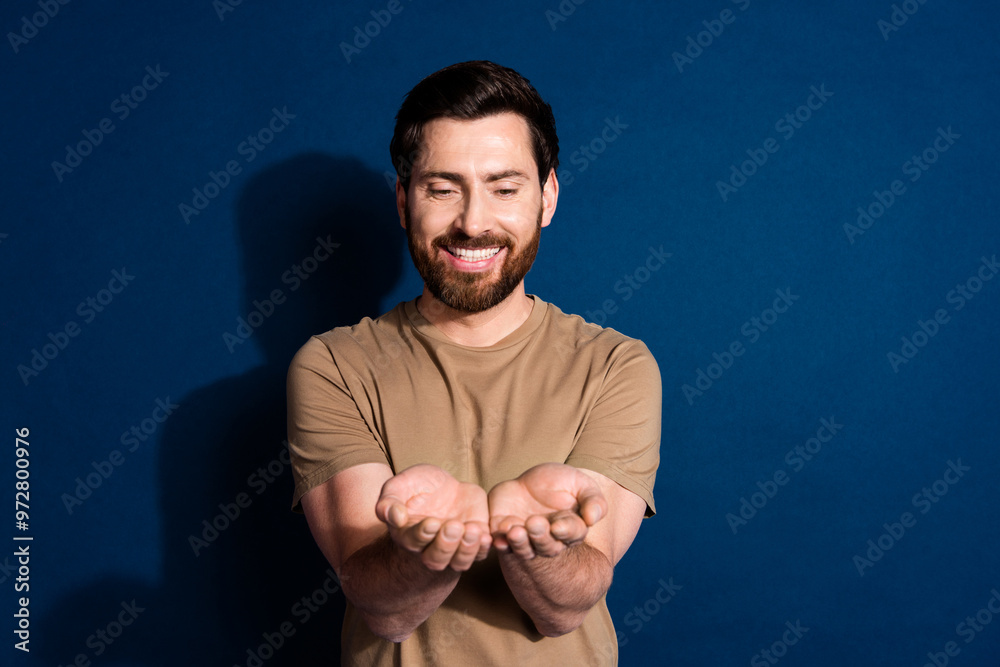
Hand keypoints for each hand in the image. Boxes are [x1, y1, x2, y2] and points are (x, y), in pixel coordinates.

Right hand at [375, 464, 490, 571]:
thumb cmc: (416, 488)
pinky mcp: (473, 541)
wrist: (441, 487)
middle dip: (446, 545)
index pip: (413, 541)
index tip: (431, 522)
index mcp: (407, 536)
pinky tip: (486, 536)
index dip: (422, 534)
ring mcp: (454, 547)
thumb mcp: (398, 487)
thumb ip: (389, 501)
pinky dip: (484, 548)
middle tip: (453, 526)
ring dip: (467, 549)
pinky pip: (480, 553)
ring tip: (472, 530)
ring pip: (460, 561)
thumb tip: (393, 516)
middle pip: (436, 559)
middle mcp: (429, 548)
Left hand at [488, 463, 606, 559]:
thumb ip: (592, 500)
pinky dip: (499, 542)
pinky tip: (497, 538)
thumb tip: (593, 518)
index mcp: (570, 528)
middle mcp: (548, 539)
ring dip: (519, 543)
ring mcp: (525, 538)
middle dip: (540, 536)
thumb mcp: (581, 485)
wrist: (532, 480)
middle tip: (534, 523)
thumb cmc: (561, 483)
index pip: (571, 533)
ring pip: (523, 548)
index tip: (558, 526)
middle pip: (546, 545)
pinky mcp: (504, 532)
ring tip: (515, 532)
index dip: (565, 531)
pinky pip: (501, 541)